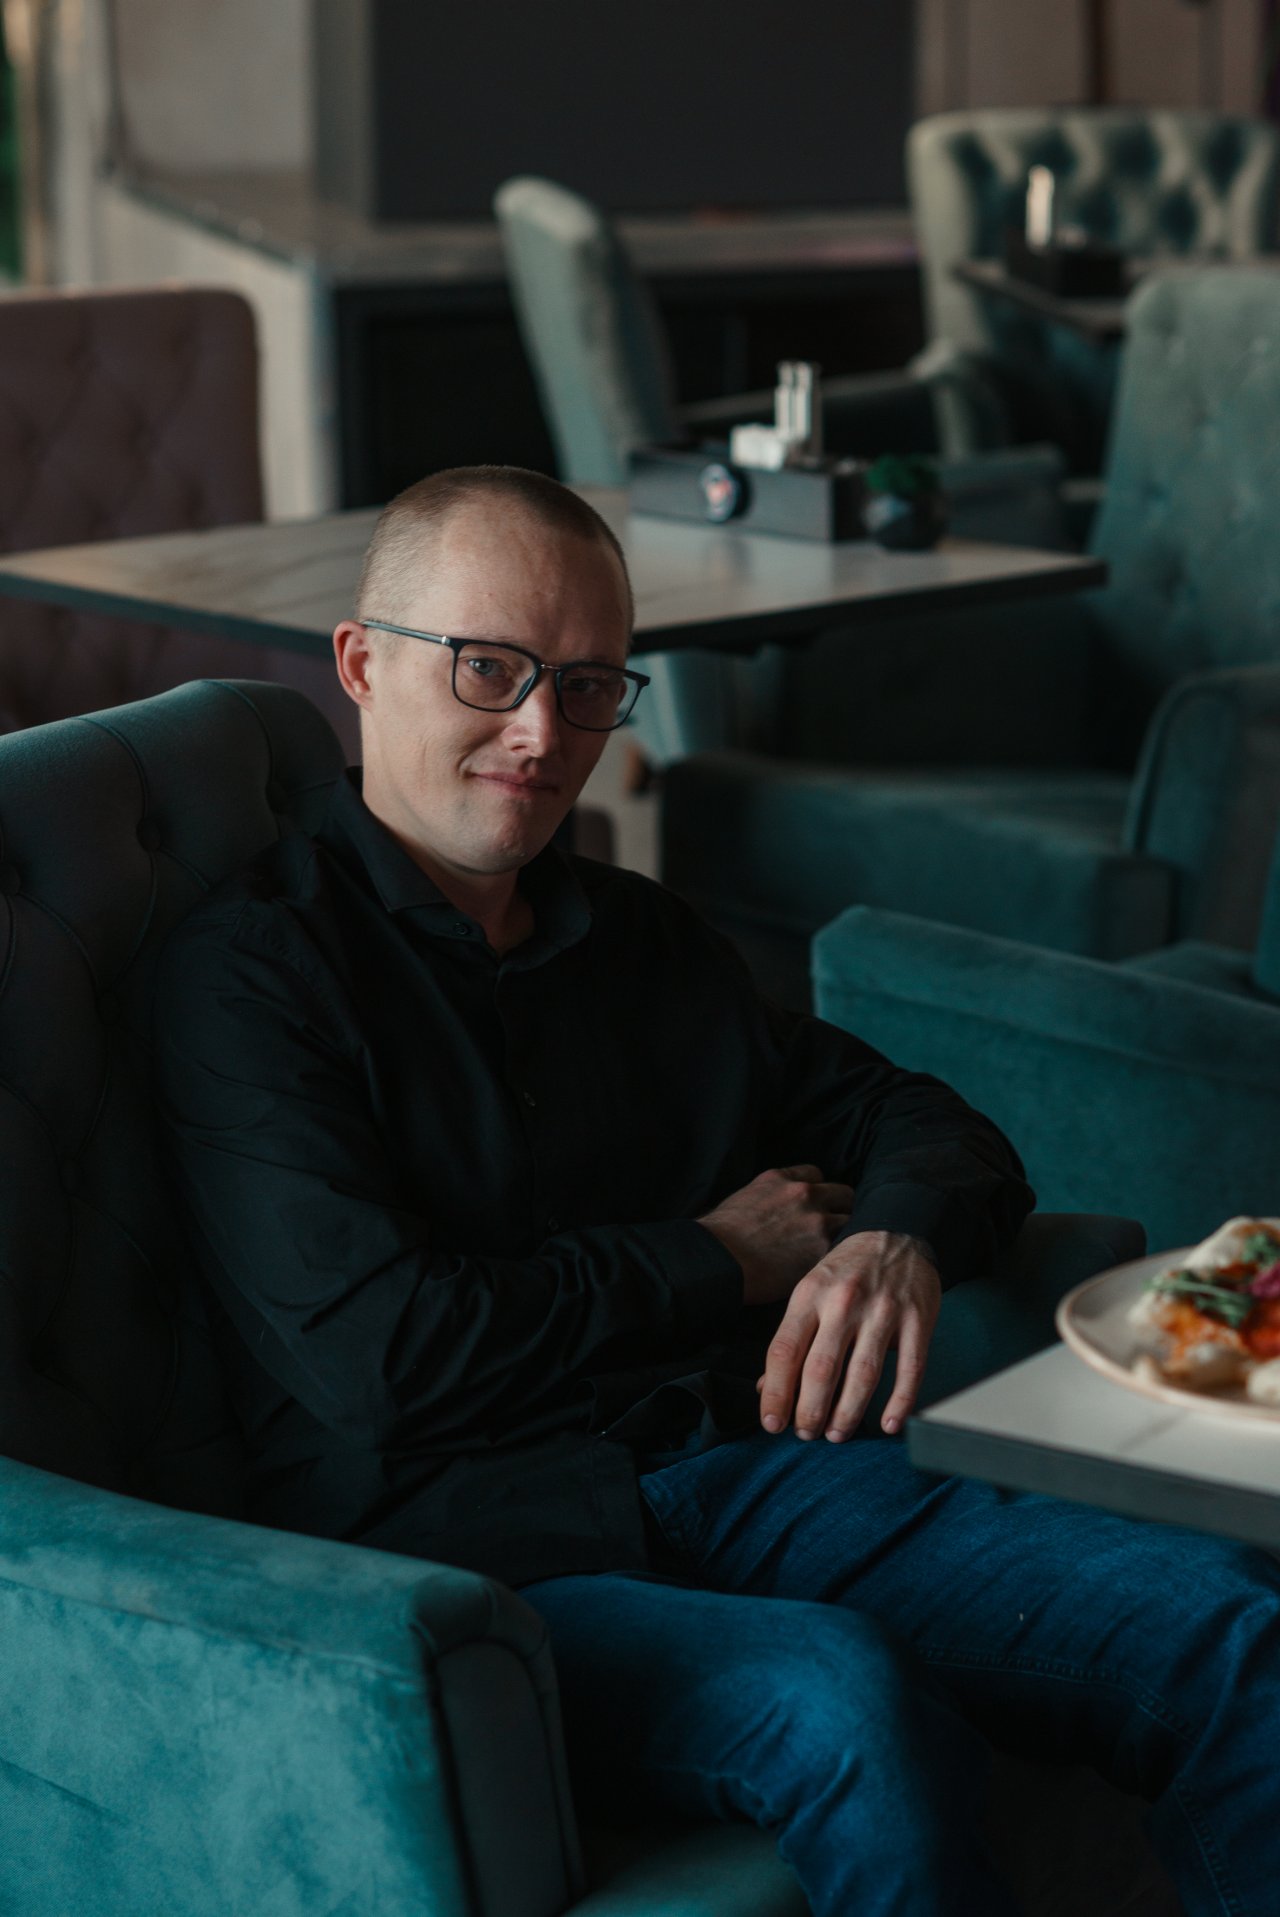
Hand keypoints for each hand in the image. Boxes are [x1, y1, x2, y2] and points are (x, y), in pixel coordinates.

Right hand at [697, 1165, 852, 1305]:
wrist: (717, 1260)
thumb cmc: (716, 1236)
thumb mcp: (740, 1199)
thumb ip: (766, 1197)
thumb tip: (769, 1212)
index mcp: (780, 1178)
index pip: (815, 1174)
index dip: (817, 1191)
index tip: (814, 1206)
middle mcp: (803, 1193)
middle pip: (843, 1193)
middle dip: (839, 1209)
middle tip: (832, 1228)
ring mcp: (817, 1219)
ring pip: (851, 1221)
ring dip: (843, 1234)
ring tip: (836, 1251)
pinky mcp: (822, 1249)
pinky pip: (844, 1248)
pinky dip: (839, 1257)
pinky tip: (832, 1266)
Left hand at [757, 1231, 939, 1440]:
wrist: (897, 1230)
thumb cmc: (847, 1270)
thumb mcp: (810, 1292)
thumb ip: (791, 1339)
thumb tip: (767, 1389)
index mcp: (810, 1295)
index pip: (785, 1351)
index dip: (776, 1393)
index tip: (772, 1424)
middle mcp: (844, 1302)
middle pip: (821, 1368)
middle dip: (810, 1410)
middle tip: (806, 1434)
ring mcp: (883, 1310)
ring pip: (863, 1373)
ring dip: (848, 1412)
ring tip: (837, 1434)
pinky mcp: (917, 1319)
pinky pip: (910, 1367)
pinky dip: (900, 1400)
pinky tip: (889, 1424)